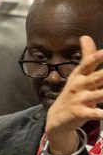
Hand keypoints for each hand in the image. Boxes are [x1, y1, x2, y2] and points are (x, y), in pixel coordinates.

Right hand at [45, 35, 102, 154]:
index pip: (89, 63)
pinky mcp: (80, 113)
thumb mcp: (78, 74)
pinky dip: (101, 114)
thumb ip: (87, 56)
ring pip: (98, 95)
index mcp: (80, 75)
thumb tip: (85, 36)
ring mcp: (80, 100)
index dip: (98, 57)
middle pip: (97, 77)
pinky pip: (94, 113)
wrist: (57, 118)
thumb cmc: (74, 93)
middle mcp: (79, 86)